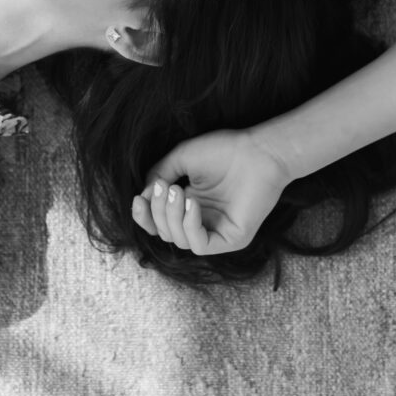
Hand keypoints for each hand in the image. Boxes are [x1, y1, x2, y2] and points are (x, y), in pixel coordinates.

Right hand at [131, 128, 290, 254]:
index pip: (159, 223)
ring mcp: (216, 231)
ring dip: (171, 217)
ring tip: (177, 191)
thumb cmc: (224, 150)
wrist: (257, 151)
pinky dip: (190, 227)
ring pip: (179, 240)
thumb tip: (143, 195)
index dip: (145, 216)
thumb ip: (159, 174)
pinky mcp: (231, 239)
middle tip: (164, 187)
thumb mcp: (181, 158)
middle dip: (157, 211)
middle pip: (165, 232)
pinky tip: (192, 204)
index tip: (138, 199)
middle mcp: (201, 221)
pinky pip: (201, 245)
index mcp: (188, 204)